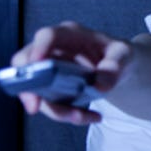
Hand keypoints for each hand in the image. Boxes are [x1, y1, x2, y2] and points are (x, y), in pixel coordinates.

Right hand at [10, 21, 131, 124]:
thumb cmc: (118, 55)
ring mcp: (48, 68)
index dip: (38, 50)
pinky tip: (91, 115)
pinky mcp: (50, 87)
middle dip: (27, 86)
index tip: (37, 66)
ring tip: (82, 116)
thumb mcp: (124, 55)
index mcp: (70, 34)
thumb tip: (101, 85)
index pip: (47, 36)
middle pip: (25, 63)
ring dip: (54, 108)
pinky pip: (48, 103)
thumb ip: (115, 65)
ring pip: (35, 89)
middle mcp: (53, 49)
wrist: (119, 67)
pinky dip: (65, 114)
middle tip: (35, 106)